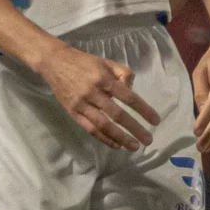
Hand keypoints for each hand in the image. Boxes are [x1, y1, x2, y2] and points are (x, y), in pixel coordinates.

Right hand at [35, 41, 158, 148]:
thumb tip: (132, 90)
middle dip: (134, 129)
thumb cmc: (84, 62)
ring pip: (103, 125)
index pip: (128, 97)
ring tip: (134, 147)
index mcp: (104, 79)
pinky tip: (116, 145)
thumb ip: (122, 73)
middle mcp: (93, 93)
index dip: (143, 110)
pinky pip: (90, 129)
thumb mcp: (106, 62)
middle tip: (148, 140)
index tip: (155, 120)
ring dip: (120, 138)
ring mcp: (82, 104)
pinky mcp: (73, 113)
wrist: (55, 62)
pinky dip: (104, 138)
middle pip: (117, 115)